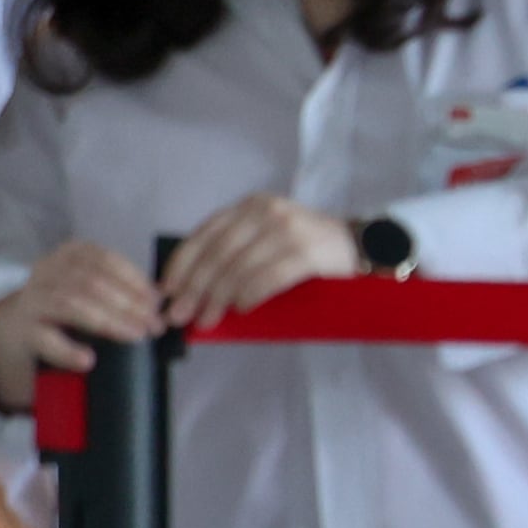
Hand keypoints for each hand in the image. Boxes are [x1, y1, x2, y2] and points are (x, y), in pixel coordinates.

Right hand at [0, 238, 162, 408]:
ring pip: (71, 304)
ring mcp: (32, 300)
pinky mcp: (22, 331)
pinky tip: (88, 359)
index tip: (157, 300)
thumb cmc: (64, 308)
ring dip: (108, 321)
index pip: (104, 260)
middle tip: (154, 325)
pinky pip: (44, 339)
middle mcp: (47, 272)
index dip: (133, 279)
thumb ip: (120, 291)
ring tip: (134, 336)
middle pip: (91, 282)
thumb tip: (161, 304)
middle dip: (128, 303)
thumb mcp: (89, 289)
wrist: (14, 330)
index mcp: (69, 256)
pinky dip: (68, 349)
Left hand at [156, 196, 363, 329]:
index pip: (205, 235)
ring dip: (218, 298)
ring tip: (207, 320)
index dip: (182, 264)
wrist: (361, 245)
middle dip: (195, 288)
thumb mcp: (266, 238)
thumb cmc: (308, 249)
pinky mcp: (307, 251)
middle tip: (179, 315)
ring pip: (239, 267)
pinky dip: (250, 295)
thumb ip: (235, 252)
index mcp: (249, 207)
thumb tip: (193, 290)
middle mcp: (265, 211)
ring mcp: (287, 229)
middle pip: (218, 254)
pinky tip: (240, 308)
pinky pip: (267, 277)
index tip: (166, 291)